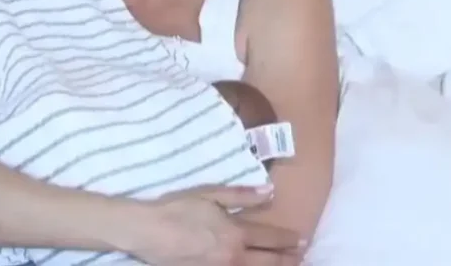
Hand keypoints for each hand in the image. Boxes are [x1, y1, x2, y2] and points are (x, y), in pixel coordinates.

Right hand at [129, 185, 303, 265]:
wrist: (147, 231)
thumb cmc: (177, 209)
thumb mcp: (209, 194)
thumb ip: (241, 195)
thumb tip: (269, 191)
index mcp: (236, 233)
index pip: (271, 238)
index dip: (289, 239)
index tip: (302, 238)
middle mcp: (234, 256)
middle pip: (269, 261)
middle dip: (289, 259)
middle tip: (303, 256)